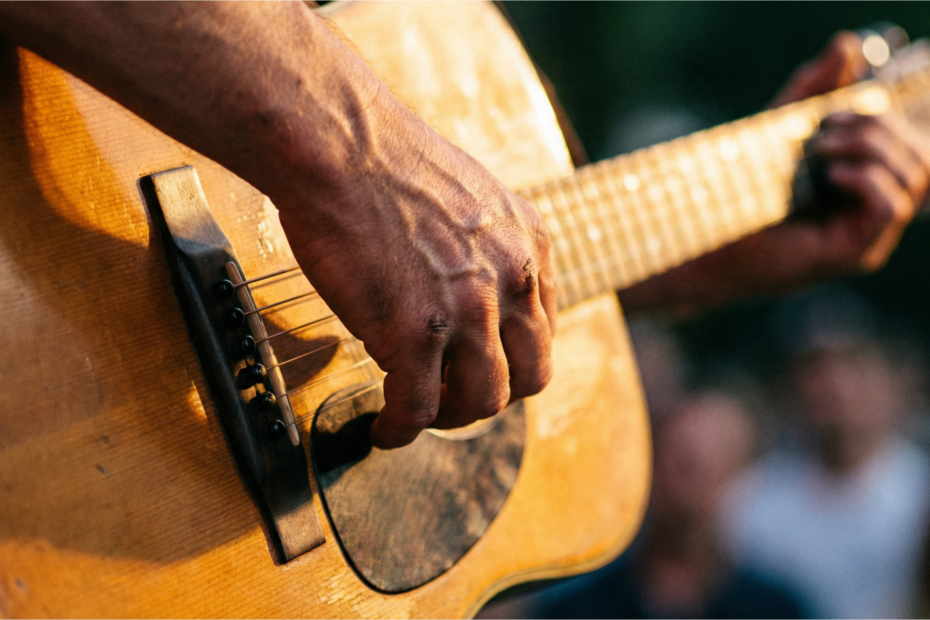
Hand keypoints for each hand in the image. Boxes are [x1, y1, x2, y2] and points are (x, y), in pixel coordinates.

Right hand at [276, 84, 555, 448]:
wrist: (340, 143)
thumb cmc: (385, 162)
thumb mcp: (471, 197)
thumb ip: (487, 247)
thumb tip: (468, 287)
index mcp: (530, 245)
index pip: (543, 331)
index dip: (511, 360)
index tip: (479, 367)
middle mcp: (511, 280)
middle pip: (530, 377)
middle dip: (493, 397)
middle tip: (454, 398)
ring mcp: (467, 310)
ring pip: (480, 402)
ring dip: (449, 418)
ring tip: (417, 414)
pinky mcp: (413, 331)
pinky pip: (416, 408)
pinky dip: (401, 430)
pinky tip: (383, 428)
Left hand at [620, 32, 929, 314]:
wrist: (706, 238)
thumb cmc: (739, 190)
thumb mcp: (782, 128)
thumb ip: (816, 89)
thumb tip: (848, 44)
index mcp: (865, 183)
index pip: (908, 143)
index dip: (884, 118)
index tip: (833, 111)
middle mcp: (873, 211)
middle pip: (919, 157)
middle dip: (879, 129)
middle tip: (828, 128)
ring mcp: (868, 236)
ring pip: (914, 177)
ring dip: (873, 149)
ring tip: (823, 148)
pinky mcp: (854, 253)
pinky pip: (891, 207)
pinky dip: (867, 178)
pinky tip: (831, 172)